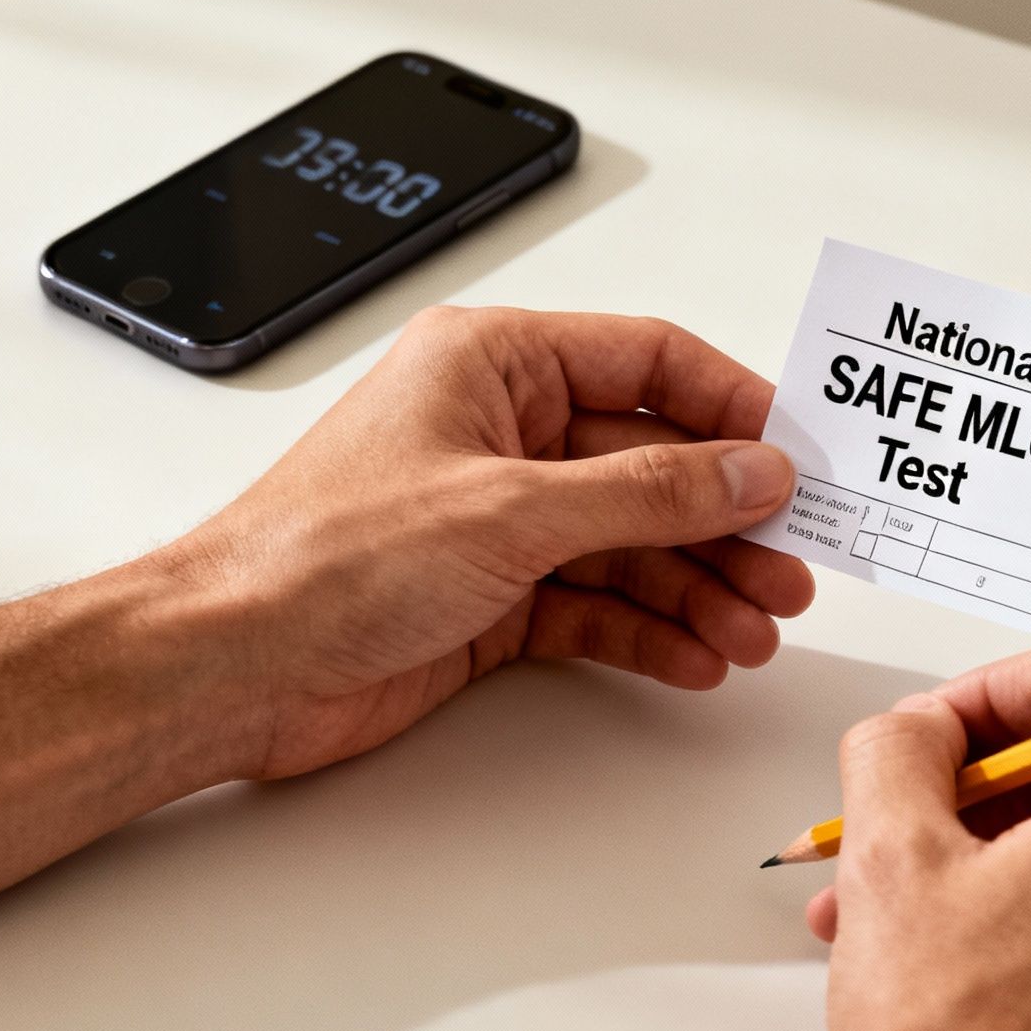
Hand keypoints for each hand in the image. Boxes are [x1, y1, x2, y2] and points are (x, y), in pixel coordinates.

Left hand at [160, 305, 813, 779]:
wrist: (231, 667)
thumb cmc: (322, 557)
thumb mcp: (513, 510)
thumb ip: (647, 492)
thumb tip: (750, 471)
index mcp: (494, 365)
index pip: (648, 363)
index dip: (733, 408)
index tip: (799, 456)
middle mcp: (502, 432)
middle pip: (652, 464)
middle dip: (725, 521)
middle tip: (792, 567)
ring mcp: (500, 516)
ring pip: (632, 543)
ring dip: (698, 587)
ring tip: (754, 628)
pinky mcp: (493, 594)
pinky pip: (596, 603)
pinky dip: (648, 630)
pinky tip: (695, 655)